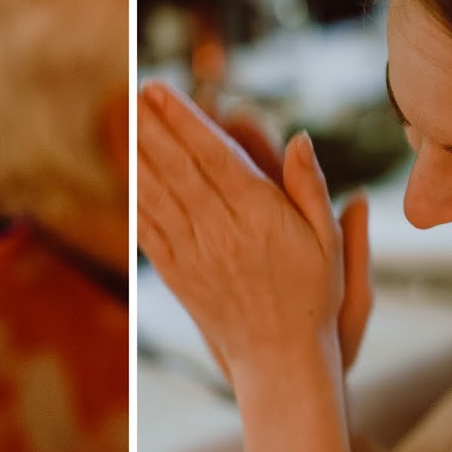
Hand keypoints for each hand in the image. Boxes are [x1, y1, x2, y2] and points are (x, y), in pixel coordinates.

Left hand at [138, 82, 344, 380]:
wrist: (280, 360)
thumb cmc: (313, 296)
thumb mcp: (329, 242)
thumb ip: (311, 188)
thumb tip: (300, 138)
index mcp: (260, 216)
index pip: (213, 155)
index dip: (185, 119)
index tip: (162, 90)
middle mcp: (222, 231)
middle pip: (179, 168)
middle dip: (154, 126)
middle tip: (135, 91)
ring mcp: (196, 254)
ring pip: (158, 195)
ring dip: (137, 155)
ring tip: (122, 118)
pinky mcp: (178, 276)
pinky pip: (149, 232)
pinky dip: (133, 200)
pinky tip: (123, 174)